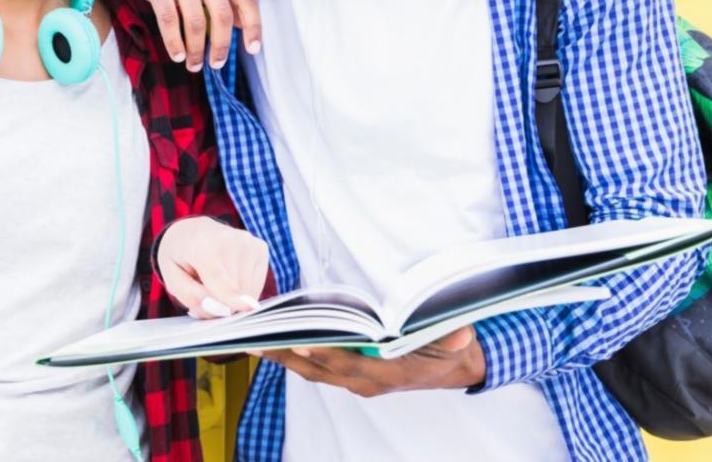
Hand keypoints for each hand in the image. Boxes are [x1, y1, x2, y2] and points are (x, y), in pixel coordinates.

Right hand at [100, 0, 260, 71]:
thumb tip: (241, 23)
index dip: (253, 27)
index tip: (253, 48)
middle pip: (221, 16)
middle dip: (220, 46)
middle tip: (217, 63)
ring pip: (195, 23)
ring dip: (195, 50)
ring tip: (194, 63)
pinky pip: (169, 21)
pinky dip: (174, 43)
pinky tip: (177, 54)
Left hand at [157, 217, 268, 317]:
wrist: (193, 231)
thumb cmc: (182, 258)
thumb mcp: (173, 279)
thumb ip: (193, 296)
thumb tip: (225, 310)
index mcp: (201, 244)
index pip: (218, 275)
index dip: (230, 296)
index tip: (246, 308)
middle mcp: (228, 238)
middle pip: (235, 288)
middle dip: (223, 302)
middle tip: (205, 292)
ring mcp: (248, 242)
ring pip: (248, 289)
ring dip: (234, 297)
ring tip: (216, 281)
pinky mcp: (260, 248)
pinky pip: (256, 285)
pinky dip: (244, 290)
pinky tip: (230, 277)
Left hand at [260, 326, 485, 395]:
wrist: (453, 366)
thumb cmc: (449, 349)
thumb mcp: (456, 341)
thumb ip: (453, 337)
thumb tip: (460, 331)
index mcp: (385, 373)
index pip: (347, 364)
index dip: (324, 354)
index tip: (299, 341)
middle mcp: (365, 381)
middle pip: (317, 369)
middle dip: (285, 355)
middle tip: (253, 339)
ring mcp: (356, 380)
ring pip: (311, 370)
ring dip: (282, 356)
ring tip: (251, 339)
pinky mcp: (351, 374)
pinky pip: (316, 366)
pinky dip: (294, 354)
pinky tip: (274, 339)